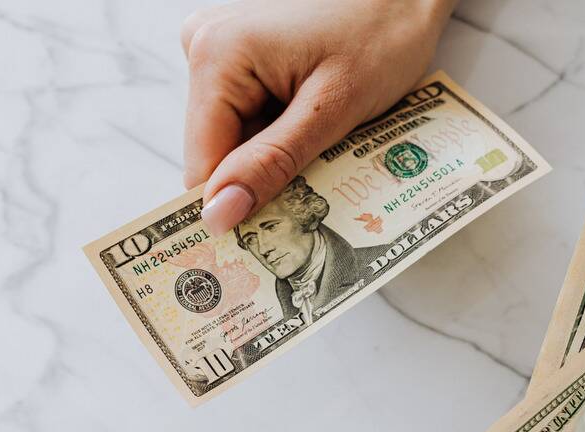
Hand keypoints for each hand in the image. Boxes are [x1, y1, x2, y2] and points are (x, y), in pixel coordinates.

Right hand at [180, 0, 455, 234]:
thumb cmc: (382, 33)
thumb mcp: (332, 109)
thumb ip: (273, 163)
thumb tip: (218, 215)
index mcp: (217, 56)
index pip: (202, 164)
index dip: (233, 208)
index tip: (266, 244)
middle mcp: (205, 47)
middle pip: (219, 152)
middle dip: (263, 179)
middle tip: (317, 190)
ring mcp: (223, 50)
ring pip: (237, 139)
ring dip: (278, 159)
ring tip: (328, 146)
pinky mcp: (245, 58)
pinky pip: (252, 117)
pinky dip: (284, 136)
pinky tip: (320, 128)